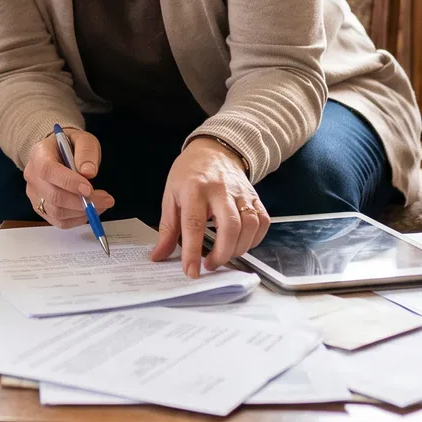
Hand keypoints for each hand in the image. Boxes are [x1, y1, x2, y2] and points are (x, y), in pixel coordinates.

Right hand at [22, 128, 113, 228]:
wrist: (57, 153)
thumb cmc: (70, 146)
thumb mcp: (83, 139)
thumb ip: (86, 152)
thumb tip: (89, 172)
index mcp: (39, 154)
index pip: (48, 171)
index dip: (68, 182)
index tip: (89, 188)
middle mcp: (32, 175)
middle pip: (53, 196)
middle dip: (82, 202)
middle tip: (106, 199)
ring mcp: (35, 194)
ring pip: (57, 212)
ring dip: (82, 212)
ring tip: (101, 203)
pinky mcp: (41, 208)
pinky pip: (59, 221)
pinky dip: (77, 219)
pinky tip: (89, 210)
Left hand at [150, 137, 267, 277]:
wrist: (214, 150)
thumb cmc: (190, 173)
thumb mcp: (170, 195)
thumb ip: (167, 228)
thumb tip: (158, 255)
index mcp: (194, 189)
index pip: (193, 224)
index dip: (192, 251)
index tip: (191, 271)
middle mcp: (220, 190)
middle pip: (230, 226)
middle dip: (222, 253)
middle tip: (210, 265)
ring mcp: (241, 193)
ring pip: (249, 225)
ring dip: (239, 248)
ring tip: (224, 256)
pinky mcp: (255, 197)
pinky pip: (262, 221)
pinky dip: (255, 239)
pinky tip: (241, 244)